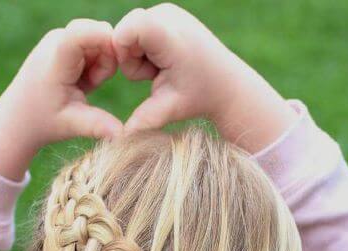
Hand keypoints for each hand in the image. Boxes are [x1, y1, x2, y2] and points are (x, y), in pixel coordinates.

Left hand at [0, 19, 122, 179]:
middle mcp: (57, 40)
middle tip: (91, 87)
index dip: (107, 40)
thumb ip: (98, 125)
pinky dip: (94, 64)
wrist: (19, 118)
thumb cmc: (43, 122)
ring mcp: (60, 38)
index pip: (84, 32)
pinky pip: (94, 44)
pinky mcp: (64, 41)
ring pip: (100, 40)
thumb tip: (122, 135)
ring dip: (101, 65)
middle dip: (108, 60)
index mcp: (56, 60)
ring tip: (82, 87)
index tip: (119, 64)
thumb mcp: (71, 125)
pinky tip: (79, 82)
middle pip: (101, 35)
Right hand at [113, 3, 297, 152]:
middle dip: (131, 60)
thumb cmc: (199, 98)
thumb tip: (120, 140)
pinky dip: (146, 49)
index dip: (122, 54)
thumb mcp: (168, 110)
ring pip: (129, 32)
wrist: (227, 84)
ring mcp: (167, 10)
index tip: (143, 76)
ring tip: (164, 69)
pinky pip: (139, 29)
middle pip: (123, 33)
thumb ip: (142, 121)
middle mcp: (167, 14)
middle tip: (158, 76)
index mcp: (169, 37)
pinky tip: (166, 61)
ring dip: (139, 56)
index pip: (125, 30)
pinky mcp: (166, 13)